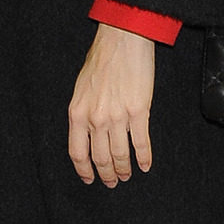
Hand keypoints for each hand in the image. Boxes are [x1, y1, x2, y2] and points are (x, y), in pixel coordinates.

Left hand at [67, 23, 154, 187]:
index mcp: (77, 112)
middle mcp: (95, 119)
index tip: (89, 180)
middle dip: (106, 175)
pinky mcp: (138, 112)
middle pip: (100, 158)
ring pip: (120, 155)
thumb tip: (88, 134)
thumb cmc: (101, 60)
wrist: (121, 40)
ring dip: (125, 169)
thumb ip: (84, 112)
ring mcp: (117, 117)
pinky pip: (141, 143)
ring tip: (127, 175)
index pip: (77, 152)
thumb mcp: (81, 88)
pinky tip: (146, 165)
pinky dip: (144, 158)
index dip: (84, 170)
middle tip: (112, 182)